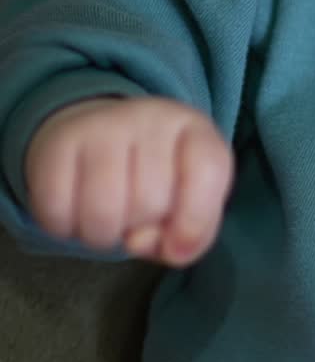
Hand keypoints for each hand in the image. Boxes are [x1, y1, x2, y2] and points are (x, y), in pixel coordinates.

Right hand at [24, 95, 233, 266]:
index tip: (178, 244)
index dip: (195, 220)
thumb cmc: (156, 177)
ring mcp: (104, 125)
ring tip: (108, 220)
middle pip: (152, 202)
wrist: (98, 133)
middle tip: (135, 215)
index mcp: (195, 129)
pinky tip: (75, 212)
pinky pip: (58, 210)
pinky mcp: (60, 141)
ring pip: (104, 212)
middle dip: (142, 228)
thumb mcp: (191, 200)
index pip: (208, 171)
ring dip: (102, 236)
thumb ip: (191, 233)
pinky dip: (65, 228)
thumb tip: (145, 242)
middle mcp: (152, 117)